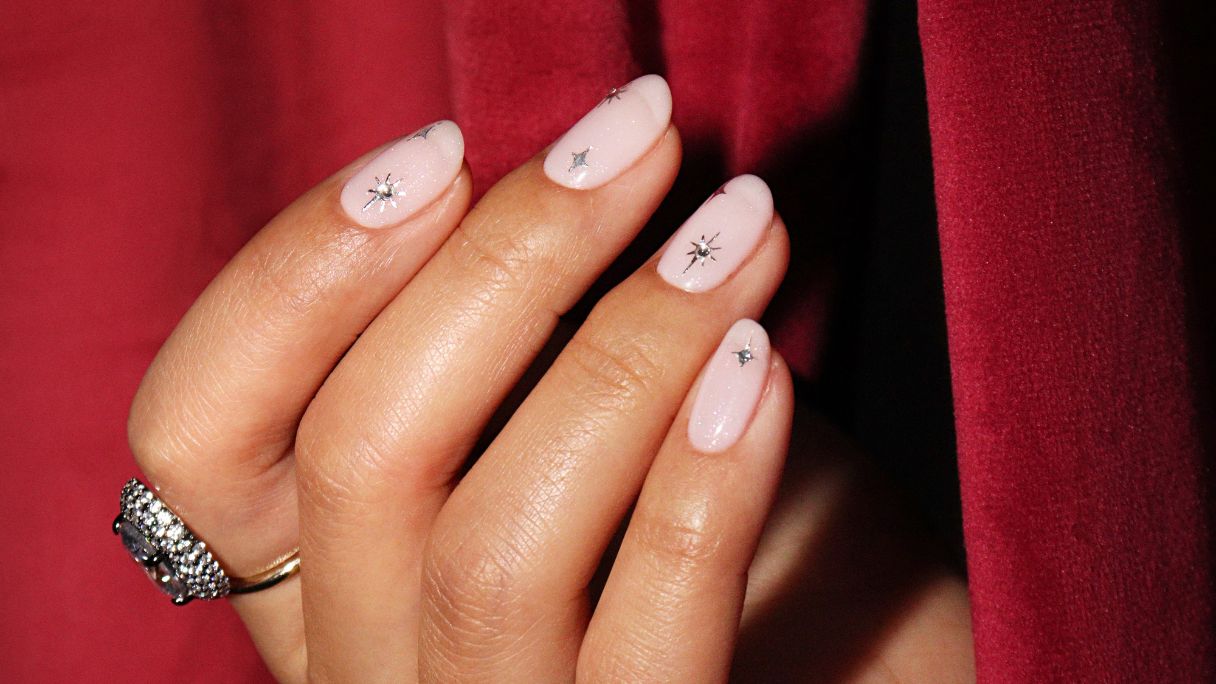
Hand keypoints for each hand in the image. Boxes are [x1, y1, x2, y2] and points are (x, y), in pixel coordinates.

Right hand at [125, 75, 972, 681]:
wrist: (822, 666)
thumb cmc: (675, 527)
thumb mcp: (551, 413)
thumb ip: (504, 337)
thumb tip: (536, 181)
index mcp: (312, 570)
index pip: (199, 430)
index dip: (295, 274)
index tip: (439, 156)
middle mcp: (367, 662)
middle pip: (355, 457)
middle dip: (504, 263)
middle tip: (633, 148)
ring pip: (490, 548)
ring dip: (627, 348)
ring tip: (731, 238)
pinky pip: (646, 638)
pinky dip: (703, 483)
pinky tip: (755, 367)